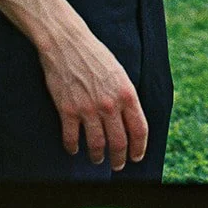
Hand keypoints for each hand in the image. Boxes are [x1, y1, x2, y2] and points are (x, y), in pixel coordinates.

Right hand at [38, 25, 147, 169]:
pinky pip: (72, 139)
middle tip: (118, 165)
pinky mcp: (68, 110)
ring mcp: (88, 109)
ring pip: (97, 145)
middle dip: (120, 158)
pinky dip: (73, 148)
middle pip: (119, 142)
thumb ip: (125, 96)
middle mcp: (110, 104)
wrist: (67, 43)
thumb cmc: (95, 55)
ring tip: (97, 159)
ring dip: (98, 157)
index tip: (136, 157)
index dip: (139, 147)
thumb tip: (129, 119)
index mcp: (127, 94)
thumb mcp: (120, 73)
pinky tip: (74, 150)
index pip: (139, 129)